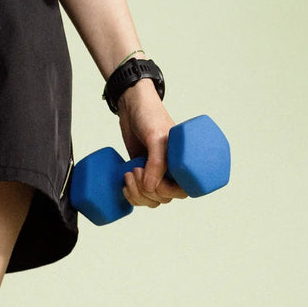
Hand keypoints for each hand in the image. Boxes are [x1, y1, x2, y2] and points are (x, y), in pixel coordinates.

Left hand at [116, 79, 188, 209]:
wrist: (132, 106)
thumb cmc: (150, 115)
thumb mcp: (156, 136)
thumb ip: (157, 161)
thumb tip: (152, 188)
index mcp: (182, 162)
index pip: (182, 191)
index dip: (168, 193)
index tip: (154, 183)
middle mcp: (171, 170)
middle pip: (164, 198)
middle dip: (148, 192)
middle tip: (136, 170)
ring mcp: (155, 173)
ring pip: (151, 200)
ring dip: (138, 195)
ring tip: (129, 175)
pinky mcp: (141, 174)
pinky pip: (140, 195)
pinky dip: (131, 196)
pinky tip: (125, 185)